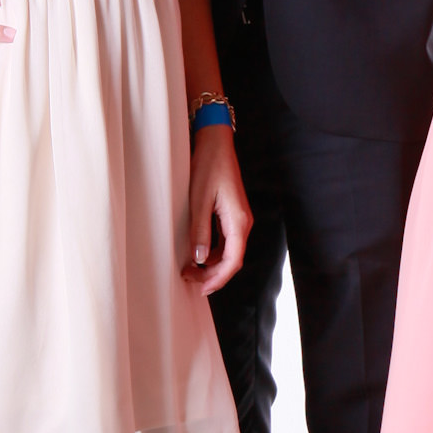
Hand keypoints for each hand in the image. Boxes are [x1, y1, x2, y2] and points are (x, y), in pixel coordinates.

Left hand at [186, 125, 252, 293]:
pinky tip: (197, 254)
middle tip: (189, 280)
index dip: (218, 279)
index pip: (233, 261)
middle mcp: (242, 223)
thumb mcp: (199, 200)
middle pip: (232, 260)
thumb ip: (200, 231)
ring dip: (211, 264)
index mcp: (238, 222)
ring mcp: (238, 219)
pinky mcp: (231, 215)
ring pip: (228, 252)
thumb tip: (199, 259)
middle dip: (212, 275)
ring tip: (189, 270)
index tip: (202, 289)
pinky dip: (212, 252)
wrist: (215, 144)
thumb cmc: (208, 167)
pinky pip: (225, 241)